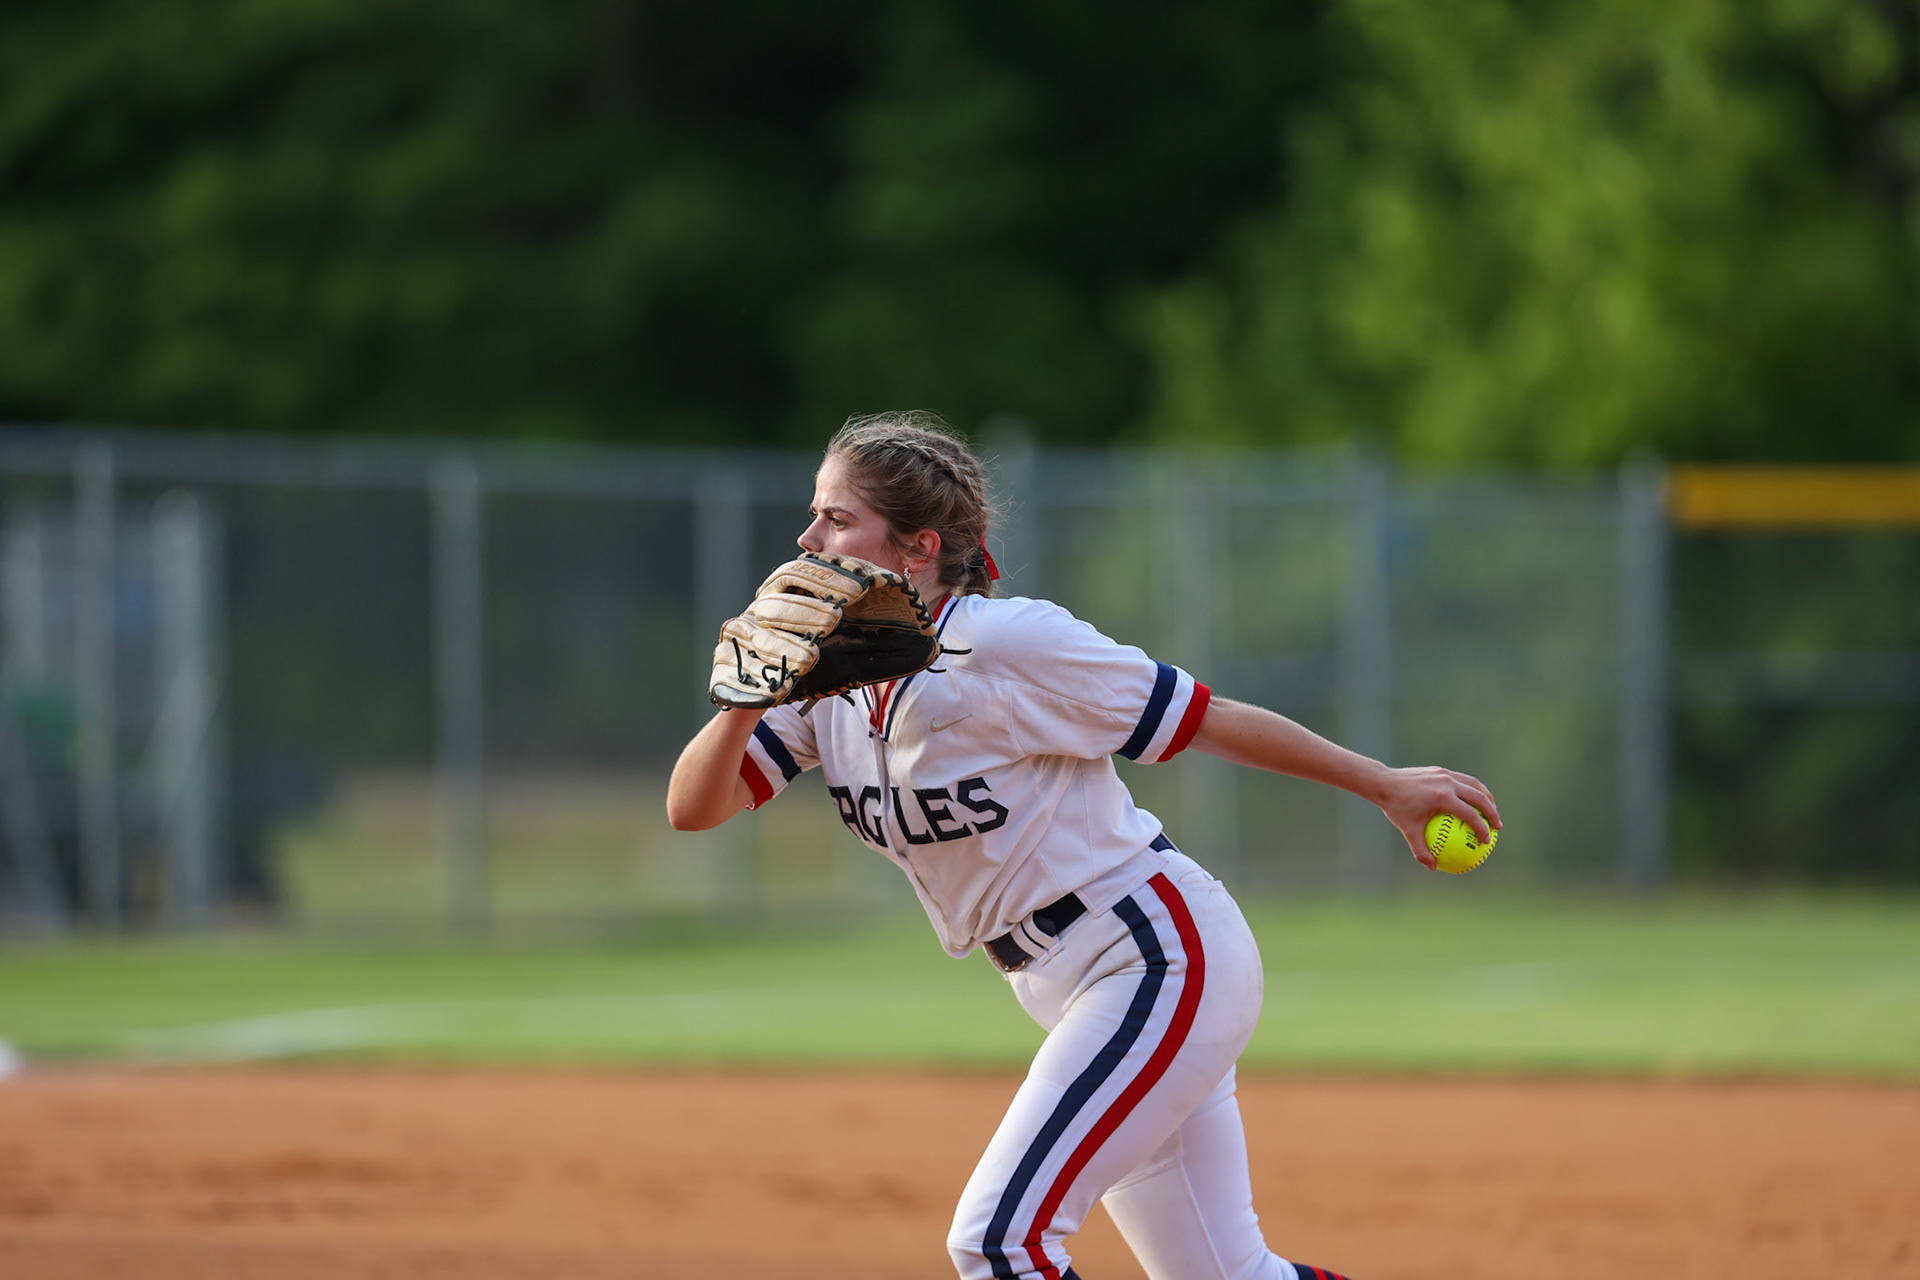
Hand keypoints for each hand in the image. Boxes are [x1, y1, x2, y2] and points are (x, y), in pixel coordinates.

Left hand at [1370, 766, 1501, 869]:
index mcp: (1442, 797)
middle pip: (1479, 797)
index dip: (1481, 828)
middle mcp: (1447, 783)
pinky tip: (1473, 802)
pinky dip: (1472, 790)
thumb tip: (1432, 868)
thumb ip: (1421, 850)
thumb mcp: (1408, 831)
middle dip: (1492, 812)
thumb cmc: (1396, 808)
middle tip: (1498, 827)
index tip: (1487, 841)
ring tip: (1492, 812)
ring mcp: (1445, 774)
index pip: (1470, 814)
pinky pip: (1462, 780)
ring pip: (1474, 785)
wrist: (1383, 782)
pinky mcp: (1440, 770)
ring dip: (1487, 798)